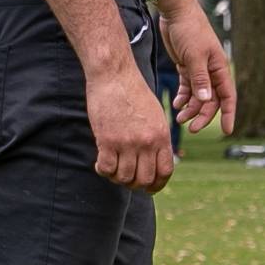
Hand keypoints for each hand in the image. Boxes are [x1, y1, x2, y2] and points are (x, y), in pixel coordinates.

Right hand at [85, 59, 174, 193]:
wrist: (114, 76)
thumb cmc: (134, 94)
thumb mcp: (155, 116)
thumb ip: (157, 139)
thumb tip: (156, 162)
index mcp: (162, 136)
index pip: (165, 172)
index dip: (157, 185)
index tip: (148, 188)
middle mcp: (147, 142)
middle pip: (144, 179)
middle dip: (135, 184)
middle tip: (125, 178)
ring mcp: (127, 142)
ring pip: (124, 177)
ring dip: (117, 178)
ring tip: (112, 169)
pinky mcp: (107, 140)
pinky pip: (106, 168)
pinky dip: (102, 171)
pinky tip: (100, 163)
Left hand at [160, 1, 236, 136]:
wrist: (175, 12)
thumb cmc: (189, 30)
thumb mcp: (194, 55)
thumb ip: (199, 79)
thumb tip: (205, 101)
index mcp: (219, 68)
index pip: (228, 96)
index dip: (229, 114)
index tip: (227, 131)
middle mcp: (212, 71)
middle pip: (211, 100)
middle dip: (203, 116)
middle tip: (191, 128)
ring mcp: (199, 69)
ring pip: (198, 96)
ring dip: (190, 109)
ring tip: (179, 119)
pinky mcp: (186, 66)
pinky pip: (187, 88)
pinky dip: (183, 98)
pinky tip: (175, 105)